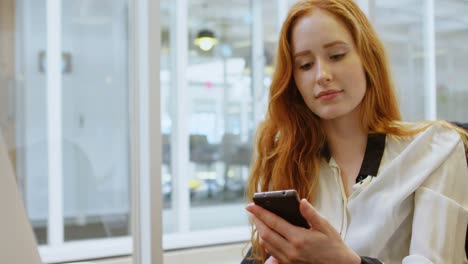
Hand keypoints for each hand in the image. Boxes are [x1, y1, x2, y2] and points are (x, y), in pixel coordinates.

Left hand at [246, 199, 360, 263]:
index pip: (273, 222)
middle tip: (252, 211)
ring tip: (259, 220)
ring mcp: (288, 259)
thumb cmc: (333, 245)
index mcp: (299, 239)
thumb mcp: (325, 227)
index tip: (251, 206)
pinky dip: (266, 242)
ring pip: (266, 244)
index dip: (260, 213)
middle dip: (257, 221)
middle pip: (265, 233)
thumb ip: (311, 214)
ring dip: (260, 231)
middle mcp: (291, 250)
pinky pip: (272, 252)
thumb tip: (301, 202)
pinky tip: (268, 234)